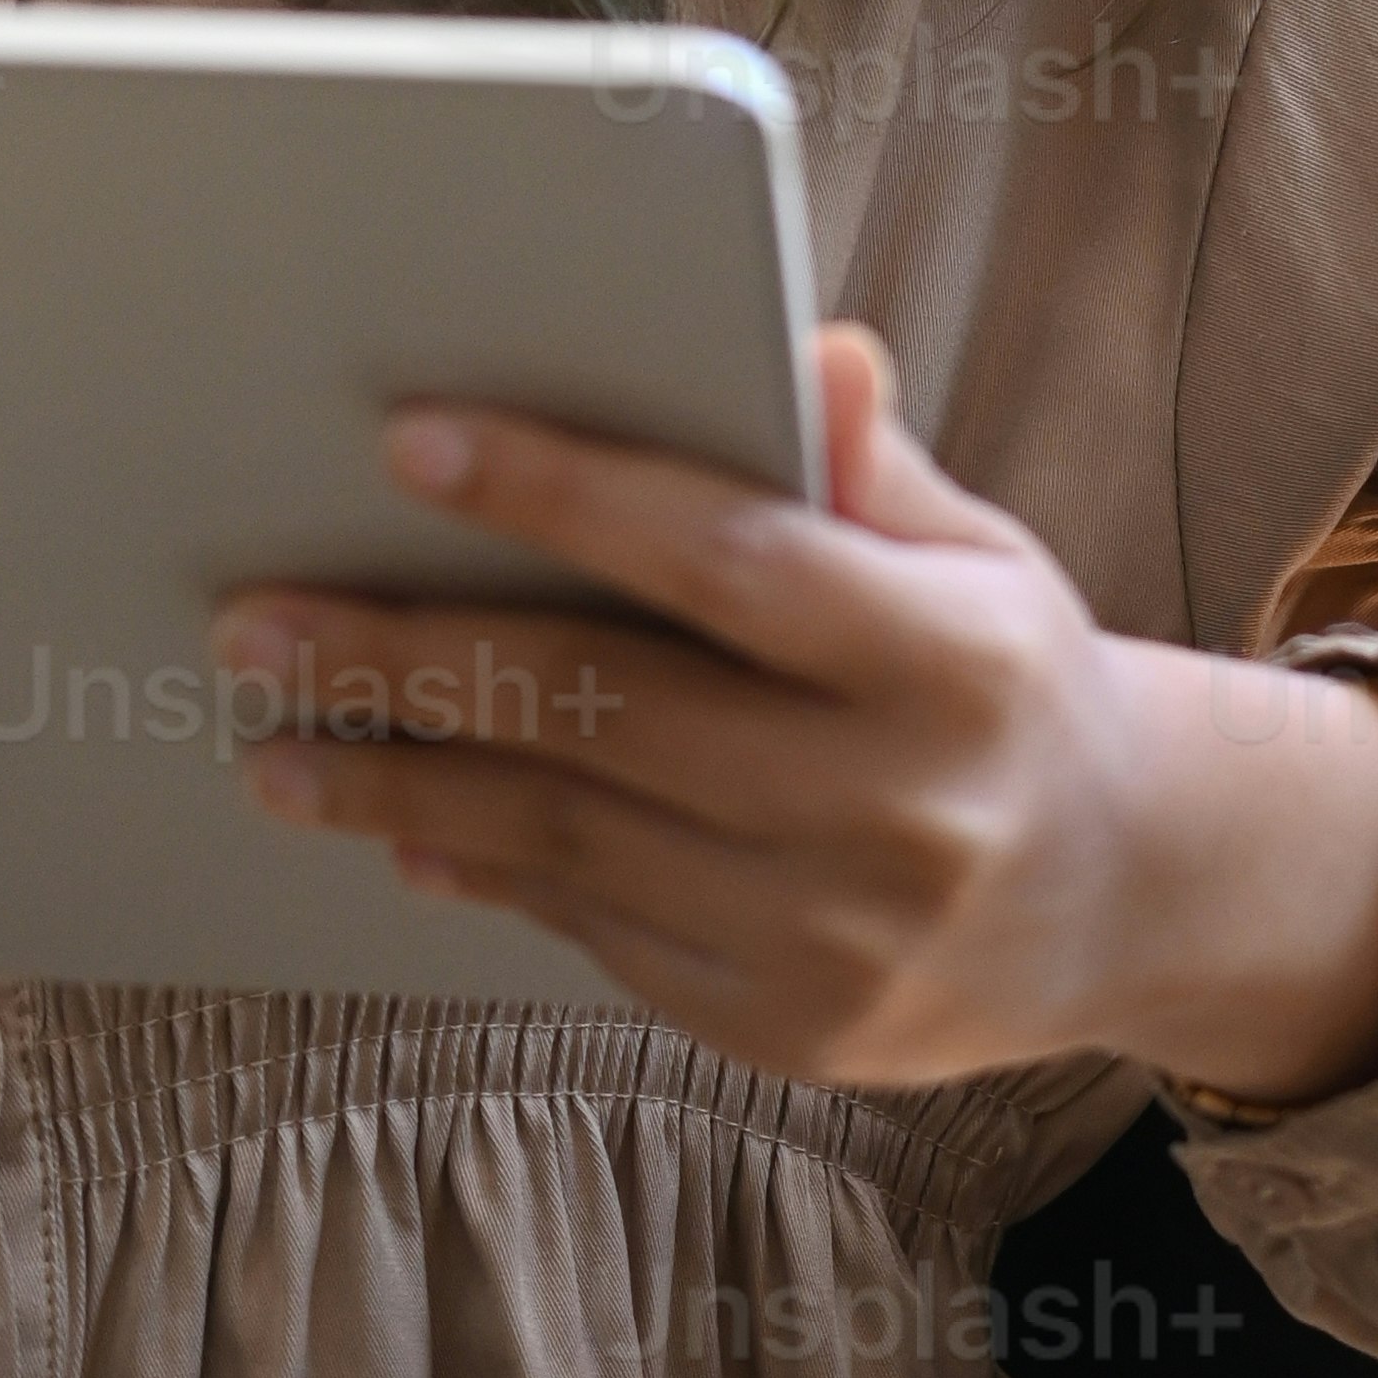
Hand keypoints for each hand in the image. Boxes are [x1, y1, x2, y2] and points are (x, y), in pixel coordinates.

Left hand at [216, 326, 1377, 1112]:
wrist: (1119, 900)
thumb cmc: (1002, 681)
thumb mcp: (976, 554)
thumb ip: (868, 466)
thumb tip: (811, 348)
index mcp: (954, 659)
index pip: (730, 560)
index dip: (566, 494)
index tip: (410, 440)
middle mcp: (900, 810)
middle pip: (611, 714)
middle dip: (412, 660)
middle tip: (257, 618)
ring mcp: (840, 939)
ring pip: (573, 842)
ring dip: (402, 788)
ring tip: (274, 741)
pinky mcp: (786, 1030)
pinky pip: (597, 935)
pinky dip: (486, 874)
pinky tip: (398, 829)